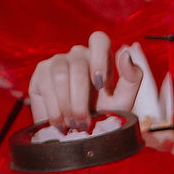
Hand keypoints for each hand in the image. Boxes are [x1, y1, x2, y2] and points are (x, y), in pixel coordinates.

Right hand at [27, 31, 143, 133]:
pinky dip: (54, 108)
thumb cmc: (103, 115)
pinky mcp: (41, 72)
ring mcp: (57, 61)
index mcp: (100, 57)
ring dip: (67, 105)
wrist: (79, 134)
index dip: (98, 59)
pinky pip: (45, 85)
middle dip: (81, 100)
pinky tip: (58, 121)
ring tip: (72, 124)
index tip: (99, 85)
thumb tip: (125, 52)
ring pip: (60, 75)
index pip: (99, 39)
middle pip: (78, 66)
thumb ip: (132, 78)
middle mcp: (78, 55)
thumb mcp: (123, 102)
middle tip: (84, 123)